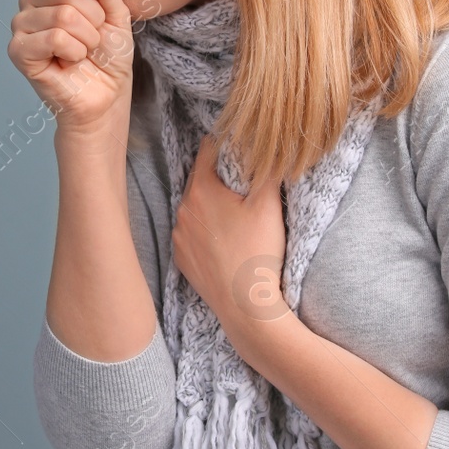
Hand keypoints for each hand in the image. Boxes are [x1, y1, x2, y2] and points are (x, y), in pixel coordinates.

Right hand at [8, 0, 134, 136]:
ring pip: (63, 15)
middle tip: (92, 40)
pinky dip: (73, 52)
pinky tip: (70, 61)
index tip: (101, 17)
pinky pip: (54, 37)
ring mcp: (21, 24)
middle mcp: (31, 0)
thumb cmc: (108, 54)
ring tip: (82, 52)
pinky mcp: (18, 50)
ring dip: (86, 39)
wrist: (106, 94)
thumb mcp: (117, 13)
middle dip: (94, 20)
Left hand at [171, 133, 290, 326]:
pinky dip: (203, 229)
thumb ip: (266, 169)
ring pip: (193, 207)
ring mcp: (179, 235)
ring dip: (209, 204)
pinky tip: (223, 238)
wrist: (245, 304)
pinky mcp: (181, 257)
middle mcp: (183, 209)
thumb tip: (268, 148)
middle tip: (241, 180)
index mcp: (202, 190)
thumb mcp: (268, 204)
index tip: (239, 145)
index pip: (208, 150)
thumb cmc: (257, 251)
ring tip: (234, 213)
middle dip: (218, 175)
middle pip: (199, 178)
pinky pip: (190, 233)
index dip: (225, 143)